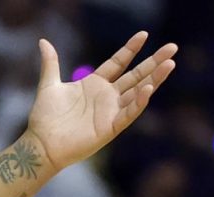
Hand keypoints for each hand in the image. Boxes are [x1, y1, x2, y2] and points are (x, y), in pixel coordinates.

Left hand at [20, 32, 177, 173]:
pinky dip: (139, 102)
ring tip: (170, 64)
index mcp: (95, 85)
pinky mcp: (110, 128)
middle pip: (136, 75)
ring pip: (138, 92)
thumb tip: (43, 41)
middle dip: (154, 62)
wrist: (40, 144)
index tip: (144, 34)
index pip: (118, 62)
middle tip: (173, 47)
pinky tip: (149, 88)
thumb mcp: (49, 85)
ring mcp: (111, 112)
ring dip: (155, 78)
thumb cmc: (44, 119)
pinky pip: (128, 113)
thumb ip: (51, 63)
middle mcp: (107, 97)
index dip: (130, 49)